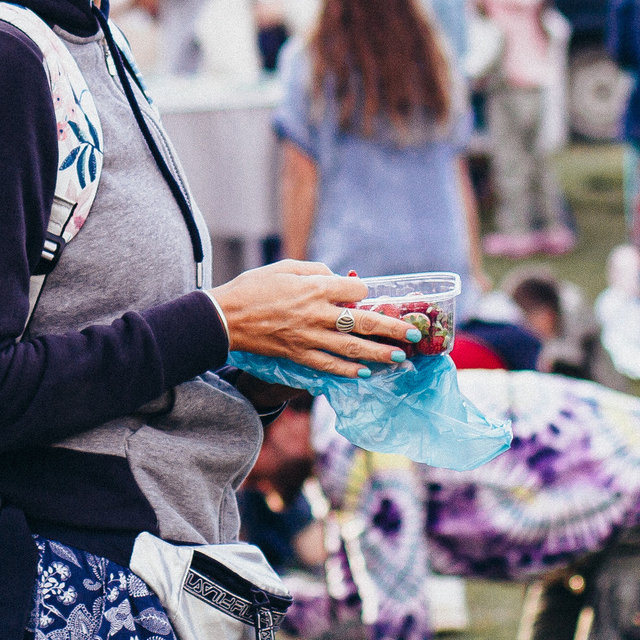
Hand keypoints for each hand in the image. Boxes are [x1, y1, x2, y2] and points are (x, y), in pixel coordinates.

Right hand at [212, 261, 420, 378]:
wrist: (225, 317)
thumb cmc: (253, 287)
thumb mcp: (284, 267)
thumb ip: (314, 270)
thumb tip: (335, 277)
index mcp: (315, 288)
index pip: (355, 290)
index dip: (364, 292)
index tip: (366, 295)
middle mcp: (317, 314)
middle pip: (363, 323)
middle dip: (392, 329)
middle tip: (414, 335)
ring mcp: (309, 338)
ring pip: (352, 349)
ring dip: (379, 354)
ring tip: (400, 358)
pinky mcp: (299, 355)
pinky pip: (329, 365)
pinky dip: (348, 370)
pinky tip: (365, 372)